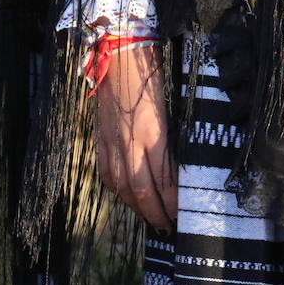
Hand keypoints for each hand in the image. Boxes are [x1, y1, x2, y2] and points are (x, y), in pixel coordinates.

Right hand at [94, 42, 177, 231]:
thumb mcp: (169, 108)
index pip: (164, 180)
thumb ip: (171, 141)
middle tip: (168, 228)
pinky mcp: (101, 140)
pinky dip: (118, 191)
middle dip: (155, 213)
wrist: (119, 56)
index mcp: (153, 134)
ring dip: (137, 207)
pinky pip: (108, 174)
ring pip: (123, 187)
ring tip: (151, 219)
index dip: (173, 202)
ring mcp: (112, 144)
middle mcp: (130, 144)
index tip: (183, 214)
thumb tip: (178, 169)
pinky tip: (126, 198)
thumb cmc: (151, 77)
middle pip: (142, 191)